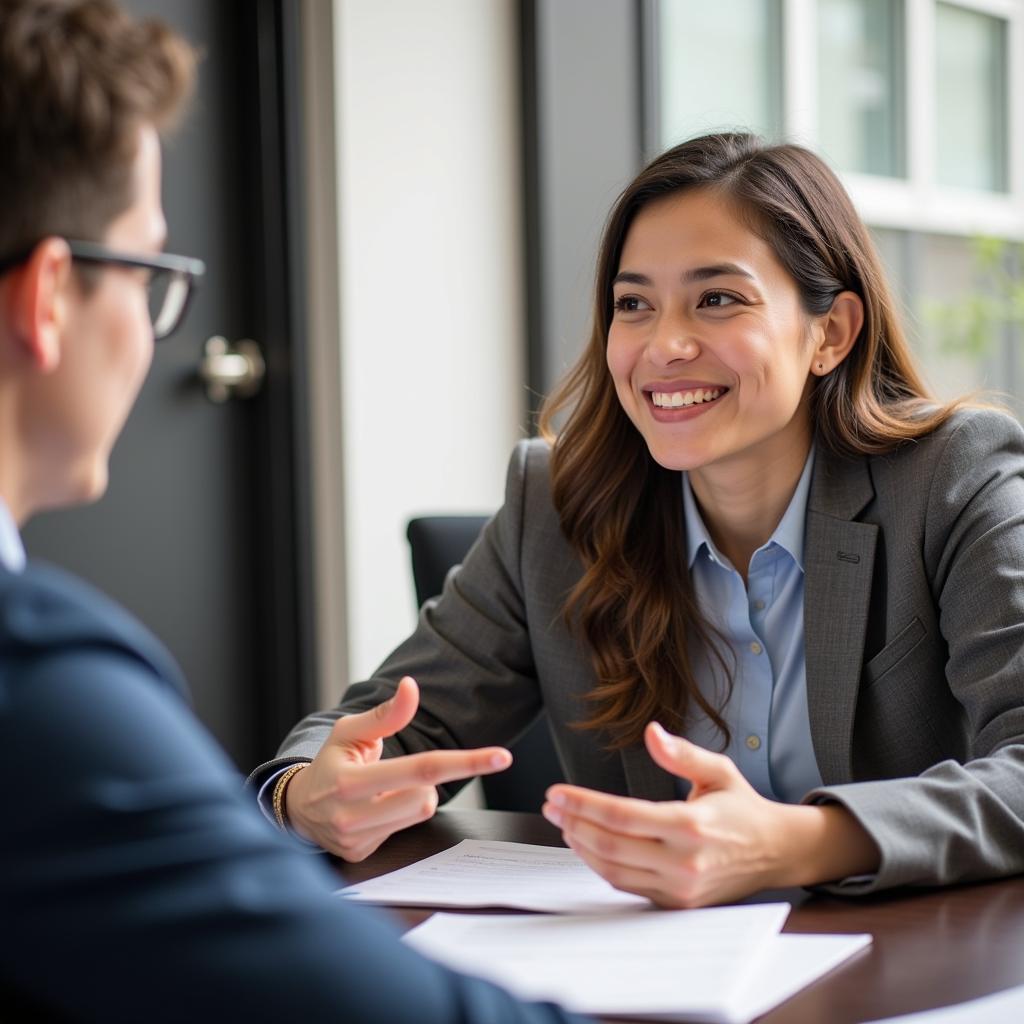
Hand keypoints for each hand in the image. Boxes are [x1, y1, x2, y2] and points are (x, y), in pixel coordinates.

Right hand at [286, 676, 511, 860]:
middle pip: (426, 798)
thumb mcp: (350, 732)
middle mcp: (352, 816)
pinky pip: (405, 832)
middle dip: (426, 781)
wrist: (297, 809)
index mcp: (349, 781)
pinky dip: (400, 815)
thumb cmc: (330, 762)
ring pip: (419, 814)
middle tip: (400, 774)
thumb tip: (411, 687)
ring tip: (387, 791)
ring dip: (415, 797)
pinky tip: (377, 810)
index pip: (421, 770)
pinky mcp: (363, 856)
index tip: (502, 757)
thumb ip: (386, 713)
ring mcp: (357, 840)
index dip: (466, 762)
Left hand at [542, 722, 878, 906]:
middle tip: (551, 804)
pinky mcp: (676, 902)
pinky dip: (600, 865)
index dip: (583, 804)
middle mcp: (684, 862)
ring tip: (563, 821)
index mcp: (691, 825)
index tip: (556, 792)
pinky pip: (627, 885)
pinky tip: (586, 843)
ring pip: (613, 870)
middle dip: (572, 822)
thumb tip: (652, 732)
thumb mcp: (719, 769)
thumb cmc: (742, 807)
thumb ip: (682, 754)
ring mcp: (679, 887)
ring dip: (580, 845)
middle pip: (610, 845)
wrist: (775, 852)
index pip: (621, 816)